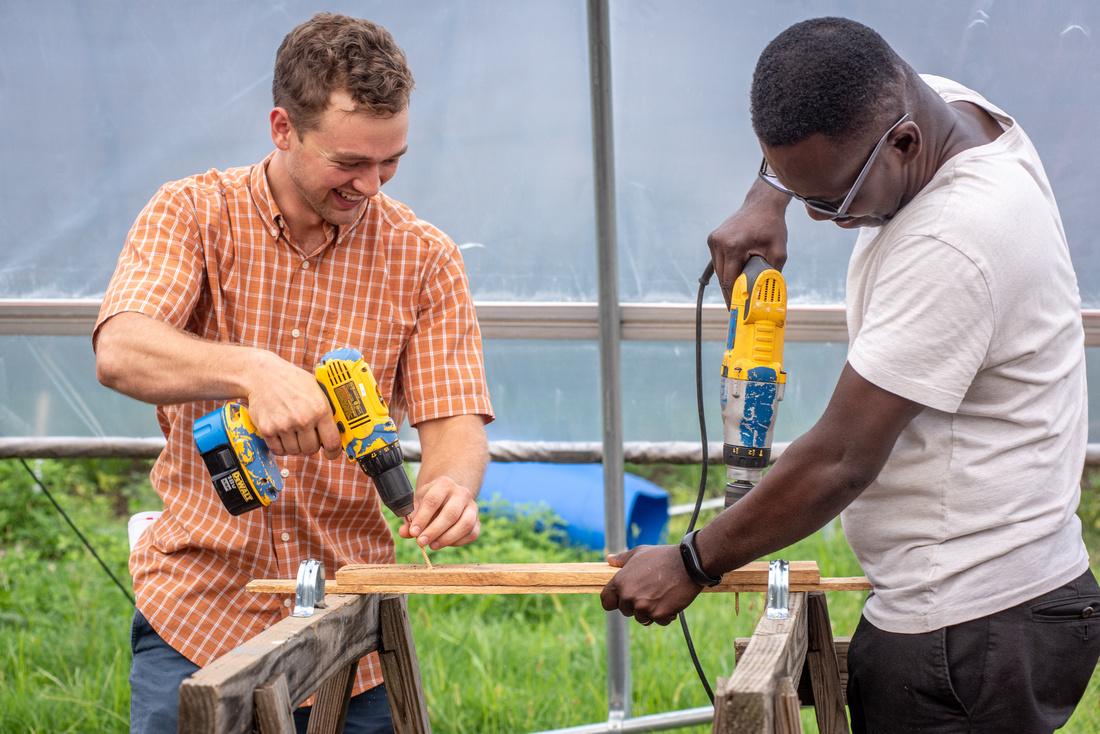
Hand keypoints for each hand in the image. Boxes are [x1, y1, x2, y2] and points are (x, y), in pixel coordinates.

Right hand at [244, 351, 342, 458]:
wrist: (262, 375)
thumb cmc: (291, 380)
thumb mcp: (316, 389)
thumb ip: (326, 410)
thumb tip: (338, 430)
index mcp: (320, 409)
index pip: (332, 442)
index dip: (333, 452)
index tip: (331, 453)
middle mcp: (303, 419)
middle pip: (311, 450)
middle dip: (311, 445)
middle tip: (307, 435)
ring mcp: (284, 426)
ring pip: (295, 451)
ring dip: (295, 445)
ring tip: (293, 431)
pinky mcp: (267, 430)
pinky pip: (278, 450)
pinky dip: (281, 446)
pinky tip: (282, 434)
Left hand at [399, 476, 480, 549]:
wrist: (449, 495)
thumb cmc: (430, 500)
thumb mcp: (418, 503)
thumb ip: (411, 518)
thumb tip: (404, 532)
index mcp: (444, 484)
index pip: (433, 501)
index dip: (422, 518)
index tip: (413, 532)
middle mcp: (462, 493)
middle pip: (450, 514)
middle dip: (434, 531)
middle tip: (421, 542)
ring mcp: (473, 506)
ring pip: (465, 524)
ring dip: (447, 538)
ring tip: (432, 545)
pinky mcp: (478, 520)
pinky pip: (472, 533)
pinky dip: (458, 542)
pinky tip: (444, 543)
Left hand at [600, 545, 702, 625]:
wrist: (688, 564)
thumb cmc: (663, 556)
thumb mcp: (639, 553)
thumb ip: (622, 559)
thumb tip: (609, 559)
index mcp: (620, 582)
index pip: (606, 602)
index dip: (614, 601)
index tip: (623, 599)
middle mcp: (629, 596)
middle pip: (625, 611)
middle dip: (636, 605)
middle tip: (650, 592)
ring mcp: (643, 607)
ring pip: (642, 618)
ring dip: (651, 611)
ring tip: (661, 596)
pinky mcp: (658, 614)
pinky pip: (658, 621)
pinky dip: (665, 615)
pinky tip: (671, 601)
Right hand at [707, 180, 789, 303]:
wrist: (762, 204)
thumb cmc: (772, 226)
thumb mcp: (779, 252)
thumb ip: (772, 273)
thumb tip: (768, 294)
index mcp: (733, 246)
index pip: (730, 280)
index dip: (733, 298)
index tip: (736, 310)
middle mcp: (719, 242)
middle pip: (722, 277)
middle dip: (730, 292)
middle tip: (737, 307)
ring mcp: (714, 239)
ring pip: (718, 270)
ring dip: (727, 281)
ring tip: (736, 294)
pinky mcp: (713, 238)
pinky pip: (718, 261)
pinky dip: (726, 269)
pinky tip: (734, 278)